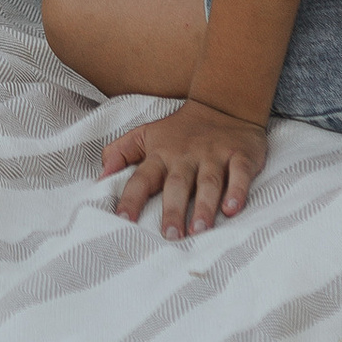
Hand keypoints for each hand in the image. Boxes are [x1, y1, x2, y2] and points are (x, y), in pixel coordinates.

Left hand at [103, 97, 269, 237]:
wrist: (223, 105)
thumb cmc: (180, 130)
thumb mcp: (145, 134)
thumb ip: (120, 152)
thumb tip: (101, 175)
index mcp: (161, 154)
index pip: (142, 178)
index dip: (131, 198)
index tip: (123, 221)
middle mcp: (186, 156)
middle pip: (177, 184)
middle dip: (173, 210)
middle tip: (170, 236)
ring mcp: (214, 156)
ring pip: (209, 182)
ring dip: (204, 206)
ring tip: (199, 230)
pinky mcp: (240, 156)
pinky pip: (239, 175)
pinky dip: (237, 191)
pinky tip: (232, 209)